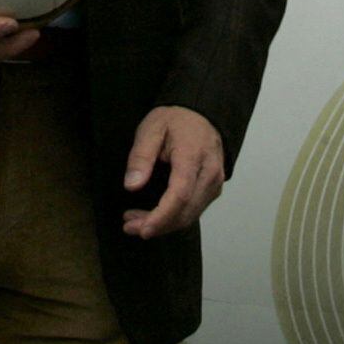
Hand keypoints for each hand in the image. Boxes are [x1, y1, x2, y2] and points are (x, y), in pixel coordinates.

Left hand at [121, 106, 224, 239]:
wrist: (201, 113)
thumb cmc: (175, 120)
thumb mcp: (151, 129)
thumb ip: (141, 156)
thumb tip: (132, 186)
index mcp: (193, 156)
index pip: (180, 195)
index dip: (161, 217)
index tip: (142, 229)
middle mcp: (210, 173)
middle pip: (185, 211)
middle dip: (157, 225)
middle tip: (129, 226)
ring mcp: (215, 183)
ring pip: (190, 215)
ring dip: (163, 225)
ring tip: (135, 221)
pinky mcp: (213, 189)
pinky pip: (194, 210)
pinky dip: (173, 218)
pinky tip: (154, 216)